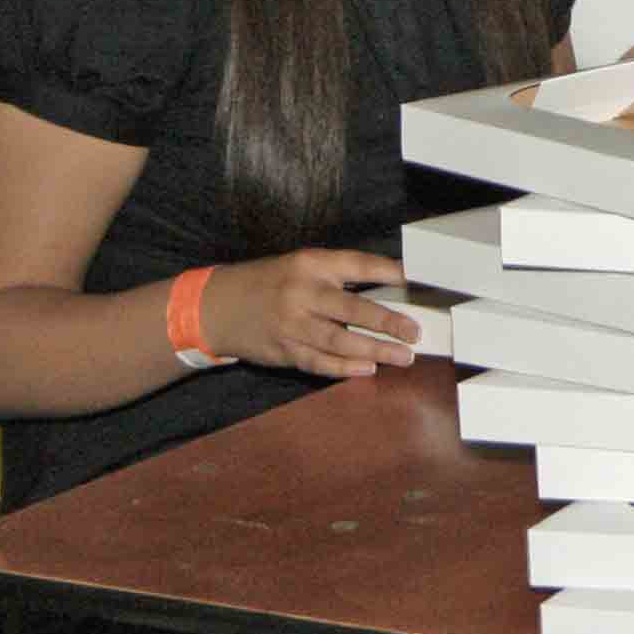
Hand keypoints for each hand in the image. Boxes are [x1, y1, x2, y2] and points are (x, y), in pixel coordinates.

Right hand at [201, 250, 416, 378]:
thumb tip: (390, 289)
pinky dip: (344, 368)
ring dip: (374, 351)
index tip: (418, 281)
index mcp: (311, 264)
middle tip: (415, 332)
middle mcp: (302, 294)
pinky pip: (318, 362)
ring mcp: (291, 325)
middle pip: (353, 309)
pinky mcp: (283, 350)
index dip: (391, 273)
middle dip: (388, 322)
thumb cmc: (271, 282)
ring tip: (403, 356)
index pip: (359, 265)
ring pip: (339, 341)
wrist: (216, 307)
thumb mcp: (302, 265)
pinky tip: (367, 369)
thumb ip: (339, 276)